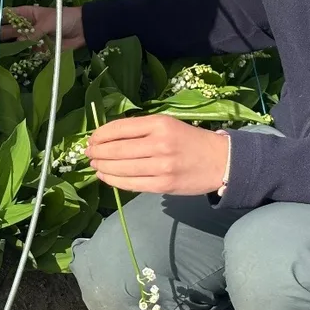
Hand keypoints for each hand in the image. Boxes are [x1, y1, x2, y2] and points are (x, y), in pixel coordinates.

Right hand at [0, 5, 85, 50]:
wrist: (83, 30)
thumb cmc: (65, 17)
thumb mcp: (48, 21)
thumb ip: (34, 32)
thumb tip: (20, 41)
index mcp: (26, 14)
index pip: (4, 15)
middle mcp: (26, 26)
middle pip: (4, 30)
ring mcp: (31, 39)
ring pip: (11, 43)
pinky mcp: (38, 50)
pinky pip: (24, 54)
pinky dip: (15, 57)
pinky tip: (2, 60)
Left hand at [86, 115, 228, 194]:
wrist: (220, 161)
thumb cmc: (189, 140)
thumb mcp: (167, 125)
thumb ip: (140, 129)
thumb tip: (107, 138)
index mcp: (159, 124)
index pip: (120, 128)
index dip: (100, 135)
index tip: (91, 139)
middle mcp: (159, 144)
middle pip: (117, 149)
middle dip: (97, 152)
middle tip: (88, 154)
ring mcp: (161, 166)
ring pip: (121, 168)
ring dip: (103, 167)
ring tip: (95, 165)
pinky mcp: (163, 185)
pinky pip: (131, 184)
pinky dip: (114, 181)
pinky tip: (106, 176)